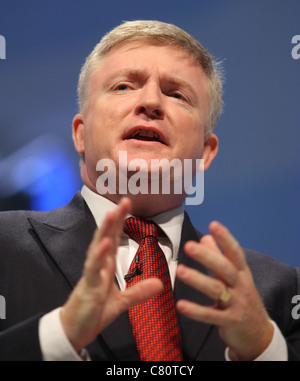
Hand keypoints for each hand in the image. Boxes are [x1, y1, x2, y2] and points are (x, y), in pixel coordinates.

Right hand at [60, 197, 162, 351]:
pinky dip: (98, 254)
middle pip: (107, 236)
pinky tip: (105, 242)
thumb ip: (139, 292)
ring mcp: (92, 273)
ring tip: (112, 213)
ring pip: (98, 246)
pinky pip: (92, 268)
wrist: (75, 331)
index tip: (128, 204)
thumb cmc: (94, 312)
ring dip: (105, 229)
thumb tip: (160, 283)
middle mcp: (98, 265)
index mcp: (106, 265)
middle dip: (115, 218)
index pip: (114, 238)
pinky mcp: (88, 286)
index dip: (121, 222)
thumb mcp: (122, 302)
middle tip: (125, 200)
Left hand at [176, 221, 273, 360]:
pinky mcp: (230, 322)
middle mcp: (241, 286)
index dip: (225, 238)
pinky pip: (211, 316)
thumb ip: (220, 257)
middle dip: (207, 256)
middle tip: (189, 246)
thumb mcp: (236, 278)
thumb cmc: (243, 299)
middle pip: (225, 268)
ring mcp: (237, 304)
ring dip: (197, 279)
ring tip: (180, 271)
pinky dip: (196, 311)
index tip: (213, 224)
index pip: (235, 253)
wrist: (258, 335)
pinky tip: (180, 305)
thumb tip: (205, 237)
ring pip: (216, 289)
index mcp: (242, 273)